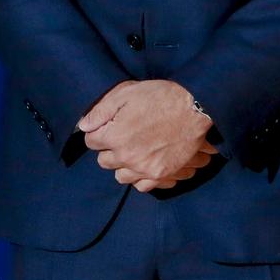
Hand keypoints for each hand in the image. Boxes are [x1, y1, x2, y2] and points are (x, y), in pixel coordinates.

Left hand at [80, 80, 215, 189]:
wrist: (195, 109)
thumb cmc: (161, 97)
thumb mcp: (127, 93)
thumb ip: (101, 110)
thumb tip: (84, 125)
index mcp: (114, 136)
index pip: (91, 142)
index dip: (98, 132)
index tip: (107, 127)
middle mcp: (126, 156)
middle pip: (104, 161)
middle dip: (109, 149)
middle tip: (122, 137)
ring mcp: (144, 168)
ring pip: (121, 176)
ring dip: (123, 165)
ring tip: (133, 152)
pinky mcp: (161, 174)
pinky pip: (141, 186)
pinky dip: (140, 178)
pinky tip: (144, 165)